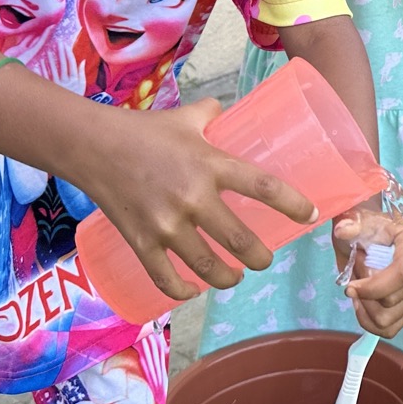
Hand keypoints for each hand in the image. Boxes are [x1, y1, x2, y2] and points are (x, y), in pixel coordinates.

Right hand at [68, 99, 317, 299]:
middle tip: (264, 259)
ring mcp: (166, 224)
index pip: (264, 187)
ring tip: (234, 276)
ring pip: (207, 267)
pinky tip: (193, 291)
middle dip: (259, 257)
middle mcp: (192, 197)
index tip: (311, 215)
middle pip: (240, 240)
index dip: (293, 204)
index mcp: (210, 164)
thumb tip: (228, 112)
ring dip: (227, 278)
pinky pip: (166, 279)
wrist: (91, 146)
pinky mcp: (141, 242)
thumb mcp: (186, 118)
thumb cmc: (143, 130)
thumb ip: (212, 116)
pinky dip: (183, 291)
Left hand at [332, 211, 402, 337]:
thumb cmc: (371, 226)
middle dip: (364, 293)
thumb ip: (352, 223)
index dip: (374, 286)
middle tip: (355, 271)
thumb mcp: (360, 219)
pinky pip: (391, 327)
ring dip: (365, 307)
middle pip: (392, 301)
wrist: (377, 234)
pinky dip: (369, 320)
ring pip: (388, 319)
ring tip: (360, 285)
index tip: (351, 286)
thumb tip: (344, 229)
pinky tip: (363, 302)